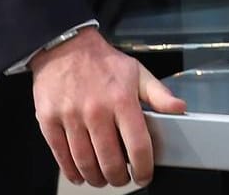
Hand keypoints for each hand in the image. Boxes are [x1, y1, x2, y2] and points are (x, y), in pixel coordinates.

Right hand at [30, 27, 184, 187]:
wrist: (65, 47)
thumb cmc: (103, 62)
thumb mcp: (138, 73)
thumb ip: (159, 94)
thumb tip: (179, 108)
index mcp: (122, 100)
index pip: (137, 144)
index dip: (143, 167)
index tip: (144, 175)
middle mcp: (96, 111)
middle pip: (109, 160)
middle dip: (119, 178)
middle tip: (122, 180)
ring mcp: (70, 117)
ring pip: (84, 161)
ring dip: (95, 178)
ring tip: (102, 179)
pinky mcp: (48, 121)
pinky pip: (60, 155)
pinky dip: (71, 171)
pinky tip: (79, 175)